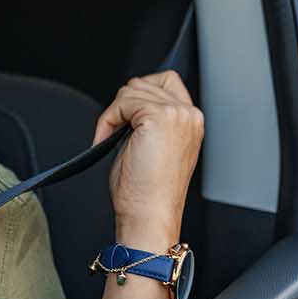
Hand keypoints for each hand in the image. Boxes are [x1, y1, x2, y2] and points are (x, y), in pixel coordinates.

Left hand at [93, 70, 203, 249]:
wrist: (150, 215)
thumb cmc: (148, 193)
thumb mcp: (153, 147)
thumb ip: (148, 119)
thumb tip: (128, 103)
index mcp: (192, 122)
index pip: (166, 82)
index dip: (140, 97)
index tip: (125, 122)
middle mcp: (190, 115)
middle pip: (145, 82)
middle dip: (123, 105)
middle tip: (114, 133)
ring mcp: (177, 114)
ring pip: (132, 89)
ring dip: (114, 113)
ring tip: (110, 140)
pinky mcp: (159, 116)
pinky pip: (122, 102)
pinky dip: (107, 119)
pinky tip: (105, 140)